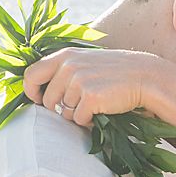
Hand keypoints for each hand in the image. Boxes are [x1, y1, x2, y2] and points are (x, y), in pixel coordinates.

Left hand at [21, 46, 168, 127]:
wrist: (144, 77)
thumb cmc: (114, 72)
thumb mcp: (85, 61)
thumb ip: (63, 70)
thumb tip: (41, 91)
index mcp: (64, 56)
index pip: (31, 75)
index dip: (31, 91)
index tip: (39, 100)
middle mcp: (68, 66)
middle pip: (48, 100)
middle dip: (61, 108)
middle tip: (80, 104)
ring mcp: (79, 82)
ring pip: (65, 112)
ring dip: (78, 114)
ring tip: (96, 103)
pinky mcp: (90, 97)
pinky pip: (79, 119)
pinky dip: (89, 120)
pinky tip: (102, 109)